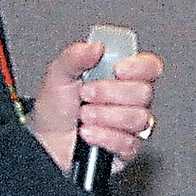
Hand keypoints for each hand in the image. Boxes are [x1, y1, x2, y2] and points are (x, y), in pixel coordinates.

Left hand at [30, 39, 162, 173]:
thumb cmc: (55, 110)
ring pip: (138, 118)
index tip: (116, 70)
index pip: (150, 67)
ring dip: (104, 116)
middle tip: (86, 95)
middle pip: (144, 92)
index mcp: (121, 78)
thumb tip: (95, 46)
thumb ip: (75, 56)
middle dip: (109, 93)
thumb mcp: (59, 76)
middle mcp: (131, 100)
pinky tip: (88, 133)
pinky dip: (104, 137)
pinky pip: (129, 143)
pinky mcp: (127, 149)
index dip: (139, 67)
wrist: (45, 141)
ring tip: (84, 116)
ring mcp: (131, 126)